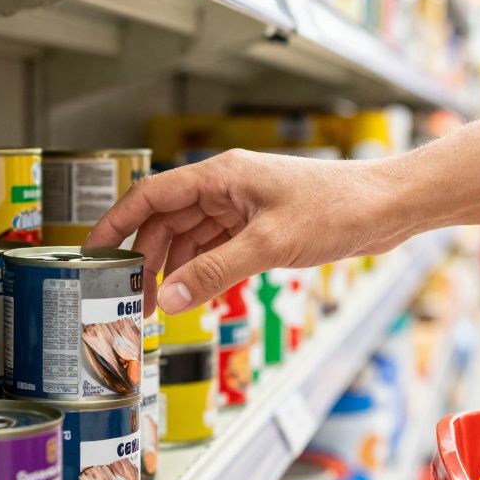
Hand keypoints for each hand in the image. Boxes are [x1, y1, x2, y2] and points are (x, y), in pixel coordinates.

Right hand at [84, 149, 410, 313]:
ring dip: (172, 267)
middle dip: (145, 257)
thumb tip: (168, 299)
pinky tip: (193, 293)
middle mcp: (227, 186)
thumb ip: (213, 273)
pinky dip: (201, 269)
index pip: (151, 195)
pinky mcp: (262, 224)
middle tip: (130, 298)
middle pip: (166, 220)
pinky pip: (217, 247)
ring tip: (158, 304)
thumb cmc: (338, 208)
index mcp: (221, 175)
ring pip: (191, 236)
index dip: (116, 223)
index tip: (92, 252)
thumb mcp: (268, 246)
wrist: (388, 207)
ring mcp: (244, 206)